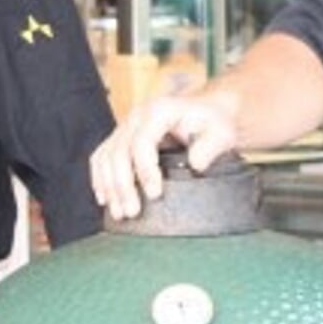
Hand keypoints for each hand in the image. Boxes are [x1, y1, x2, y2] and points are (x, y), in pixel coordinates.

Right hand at [90, 84, 240, 220]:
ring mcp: (127, 126)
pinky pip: (102, 157)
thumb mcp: (222, 131)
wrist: (207, 111)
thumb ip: (211, 146)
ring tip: (119, 212)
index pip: (142, 141)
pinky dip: (100, 178)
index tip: (155, 195)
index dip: (145, 169)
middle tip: (132, 212)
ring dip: (109, 186)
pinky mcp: (122, 137)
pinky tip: (104, 198)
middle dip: (122, 184)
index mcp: (160, 111)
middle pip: (119, 151)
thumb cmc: (214, 122)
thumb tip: (196, 164)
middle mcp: (138, 116)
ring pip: (106, 156)